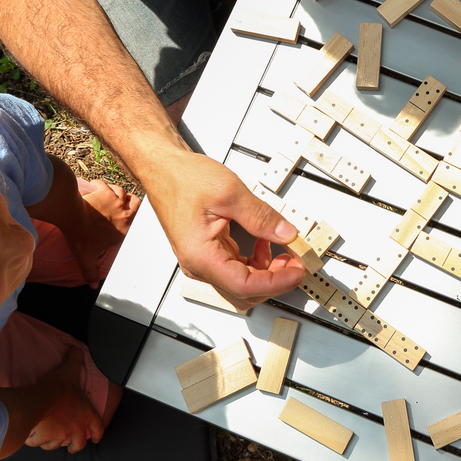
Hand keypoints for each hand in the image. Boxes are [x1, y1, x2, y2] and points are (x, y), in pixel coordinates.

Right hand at [24, 352, 102, 453]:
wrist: (42, 399)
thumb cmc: (59, 386)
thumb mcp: (70, 370)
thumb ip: (75, 359)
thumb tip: (76, 348)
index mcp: (87, 414)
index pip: (99, 428)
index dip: (98, 434)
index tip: (96, 439)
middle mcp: (76, 428)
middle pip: (79, 444)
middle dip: (74, 446)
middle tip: (70, 446)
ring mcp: (61, 436)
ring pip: (57, 445)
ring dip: (52, 442)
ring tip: (46, 437)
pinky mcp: (46, 439)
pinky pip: (40, 443)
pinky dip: (35, 441)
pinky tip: (31, 436)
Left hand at [65, 180, 138, 286]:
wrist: (74, 218)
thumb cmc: (82, 237)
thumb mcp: (87, 258)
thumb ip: (91, 272)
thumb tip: (92, 287)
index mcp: (124, 230)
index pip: (138, 220)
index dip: (135, 217)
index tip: (130, 216)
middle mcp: (124, 214)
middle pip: (136, 202)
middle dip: (131, 201)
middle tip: (124, 202)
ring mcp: (115, 201)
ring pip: (122, 191)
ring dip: (118, 192)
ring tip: (110, 194)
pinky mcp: (104, 192)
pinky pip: (106, 185)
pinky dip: (101, 185)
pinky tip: (96, 186)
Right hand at [146, 151, 304, 302]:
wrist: (163, 169)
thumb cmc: (183, 179)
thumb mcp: (230, 193)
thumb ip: (261, 217)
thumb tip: (286, 234)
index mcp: (201, 255)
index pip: (244, 285)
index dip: (276, 282)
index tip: (297, 271)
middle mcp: (199, 264)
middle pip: (243, 291)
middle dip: (274, 279)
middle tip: (295, 260)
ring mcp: (202, 260)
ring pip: (241, 282)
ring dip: (266, 271)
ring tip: (283, 250)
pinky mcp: (208, 252)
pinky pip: (236, 267)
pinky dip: (255, 260)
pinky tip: (263, 242)